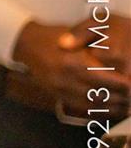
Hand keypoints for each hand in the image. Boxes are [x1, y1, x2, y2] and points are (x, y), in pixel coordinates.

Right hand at [14, 20, 130, 111]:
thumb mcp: (77, 36)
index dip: (124, 83)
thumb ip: (98, 49)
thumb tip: (122, 65)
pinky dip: (101, 111)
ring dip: (114, 107)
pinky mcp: (58, 96)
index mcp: (72, 62)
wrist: (26, 45)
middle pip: (102, 94)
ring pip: (95, 105)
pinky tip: (113, 109)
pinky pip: (84, 109)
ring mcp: (60, 90)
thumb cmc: (53, 37)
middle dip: (123, 97)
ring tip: (128, 105)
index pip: (106, 78)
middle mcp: (66, 79)